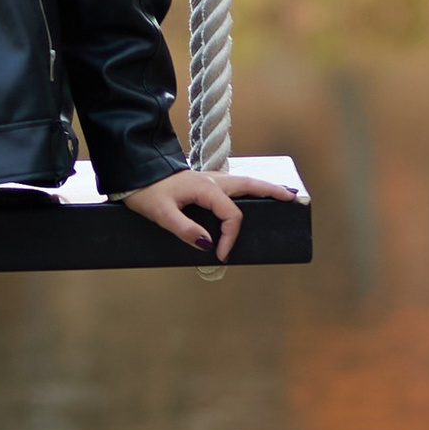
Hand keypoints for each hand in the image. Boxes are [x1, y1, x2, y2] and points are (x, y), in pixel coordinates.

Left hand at [121, 164, 295, 258]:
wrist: (134, 174)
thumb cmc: (146, 193)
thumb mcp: (160, 213)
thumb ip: (184, 229)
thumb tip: (209, 244)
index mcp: (206, 188)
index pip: (231, 215)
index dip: (230, 237)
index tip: (221, 256)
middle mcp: (213, 180)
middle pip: (250, 186)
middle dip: (273, 192)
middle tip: (294, 199)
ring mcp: (211, 178)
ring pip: (244, 182)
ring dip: (264, 188)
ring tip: (283, 195)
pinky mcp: (206, 182)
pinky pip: (234, 185)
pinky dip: (250, 189)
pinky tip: (254, 195)